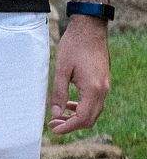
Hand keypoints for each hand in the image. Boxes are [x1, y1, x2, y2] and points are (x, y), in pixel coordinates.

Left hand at [48, 15, 110, 134]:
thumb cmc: (74, 46)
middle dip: (72, 124)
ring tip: (58, 115)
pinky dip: (83, 107)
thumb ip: (59, 93)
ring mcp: (105, 85)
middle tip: (53, 123)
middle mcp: (103, 90)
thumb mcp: (61, 70)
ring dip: (77, 116)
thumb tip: (56, 113)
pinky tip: (69, 104)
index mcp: (93, 89)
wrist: (90, 29)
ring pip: (94, 111)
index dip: (68, 127)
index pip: (83, 118)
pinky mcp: (103, 81)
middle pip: (90, 118)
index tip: (53, 129)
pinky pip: (95, 101)